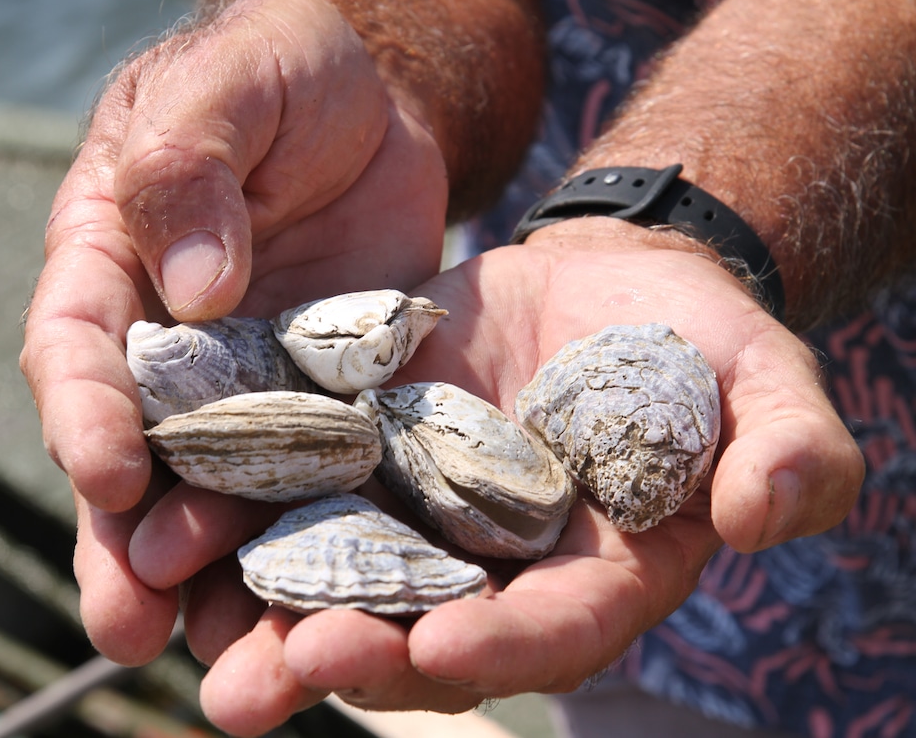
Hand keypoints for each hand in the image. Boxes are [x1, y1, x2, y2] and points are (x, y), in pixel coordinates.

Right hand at [20, 0, 450, 662]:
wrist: (373, 101)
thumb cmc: (283, 68)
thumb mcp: (235, 79)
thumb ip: (192, 161)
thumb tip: (193, 285)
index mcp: (109, 261)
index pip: (76, 347)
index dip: (85, 414)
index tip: (112, 474)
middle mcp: (161, 342)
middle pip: (130, 453)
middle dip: (123, 542)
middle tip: (127, 627)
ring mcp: (242, 385)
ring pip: (212, 494)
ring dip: (210, 578)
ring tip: (223, 661)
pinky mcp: (321, 409)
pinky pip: (309, 485)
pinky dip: (309, 546)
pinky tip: (324, 613)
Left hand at [126, 218, 863, 734]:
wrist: (602, 281)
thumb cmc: (697, 337)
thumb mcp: (765, 380)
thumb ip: (790, 449)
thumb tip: (770, 516)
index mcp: (598, 571)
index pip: (555, 627)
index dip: (503, 647)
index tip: (436, 649)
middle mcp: (493, 567)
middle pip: (422, 630)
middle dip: (350, 655)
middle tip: (272, 678)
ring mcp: (417, 514)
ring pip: (336, 578)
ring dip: (261, 614)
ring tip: (189, 638)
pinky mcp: (358, 452)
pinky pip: (292, 491)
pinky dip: (234, 513)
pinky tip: (169, 524)